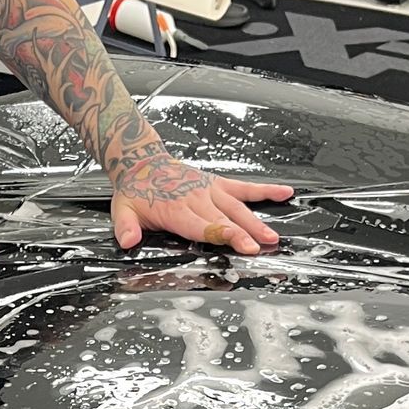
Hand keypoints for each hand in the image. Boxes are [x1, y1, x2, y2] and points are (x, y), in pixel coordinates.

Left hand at [109, 157, 291, 256]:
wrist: (143, 162)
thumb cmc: (137, 190)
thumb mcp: (122, 210)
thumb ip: (126, 227)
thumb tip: (128, 240)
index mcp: (176, 209)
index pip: (201, 224)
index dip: (219, 232)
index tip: (235, 240)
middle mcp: (197, 199)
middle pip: (224, 219)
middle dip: (243, 233)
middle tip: (260, 246)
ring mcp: (211, 191)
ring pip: (238, 207)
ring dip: (256, 221)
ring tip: (272, 235)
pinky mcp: (219, 184)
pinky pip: (246, 188)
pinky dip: (266, 190)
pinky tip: (285, 193)